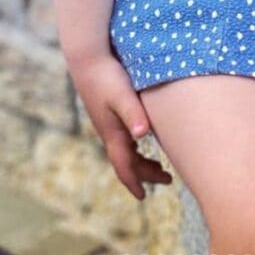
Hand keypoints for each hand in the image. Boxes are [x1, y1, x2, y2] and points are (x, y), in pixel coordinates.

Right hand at [67, 52, 172, 200]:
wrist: (87, 57)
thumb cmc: (107, 75)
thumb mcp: (123, 95)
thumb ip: (133, 114)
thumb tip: (143, 135)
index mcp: (113, 132)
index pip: (124, 166)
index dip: (134, 183)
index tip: (144, 197)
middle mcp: (108, 131)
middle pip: (126, 161)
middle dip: (144, 173)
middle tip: (166, 179)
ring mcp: (106, 121)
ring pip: (124, 149)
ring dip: (140, 160)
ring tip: (158, 165)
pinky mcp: (107, 110)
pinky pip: (122, 137)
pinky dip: (135, 146)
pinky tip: (143, 136)